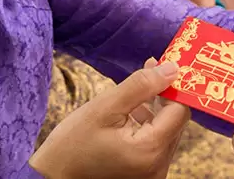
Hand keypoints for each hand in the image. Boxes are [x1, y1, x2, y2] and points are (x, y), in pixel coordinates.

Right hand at [31, 59, 190, 178]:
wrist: (53, 178)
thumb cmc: (72, 145)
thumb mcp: (104, 108)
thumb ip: (141, 86)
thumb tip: (172, 69)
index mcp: (151, 150)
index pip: (180, 110)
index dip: (173, 85)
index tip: (161, 65)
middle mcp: (158, 166)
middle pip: (174, 121)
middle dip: (163, 95)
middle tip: (149, 69)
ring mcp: (152, 173)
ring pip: (165, 131)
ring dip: (154, 110)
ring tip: (135, 92)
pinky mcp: (144, 174)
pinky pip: (155, 144)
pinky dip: (147, 126)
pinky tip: (130, 113)